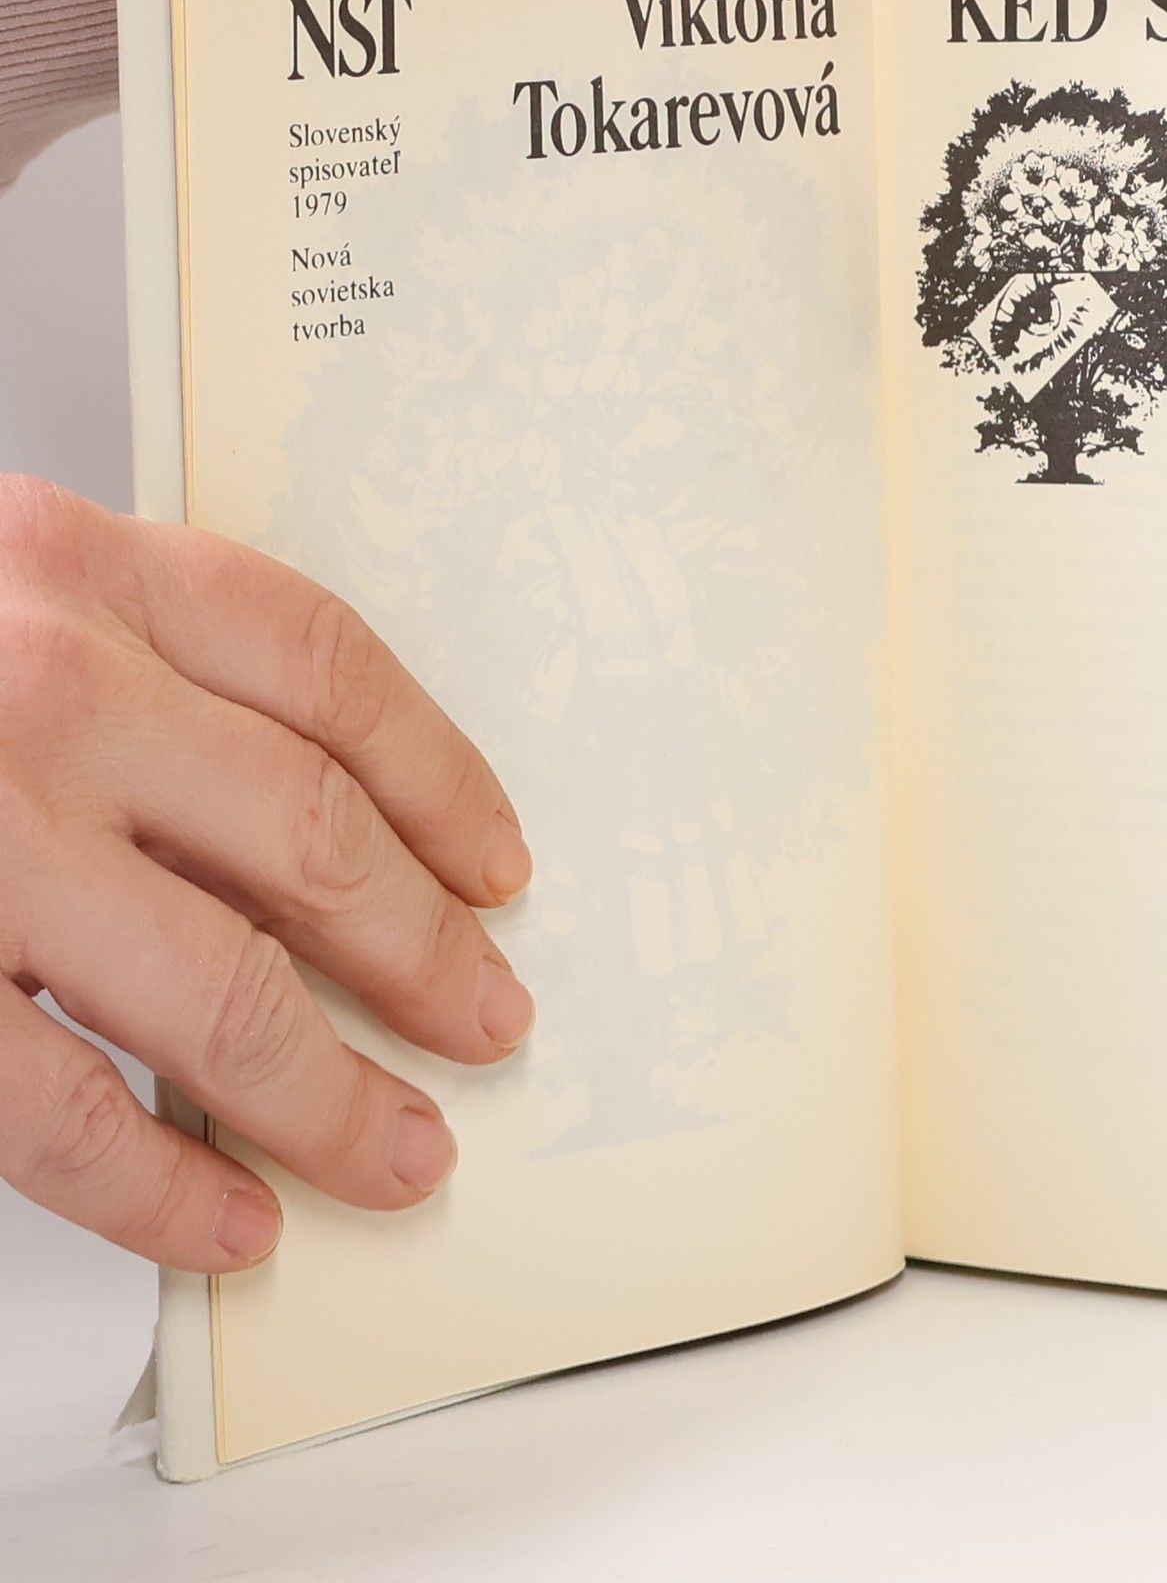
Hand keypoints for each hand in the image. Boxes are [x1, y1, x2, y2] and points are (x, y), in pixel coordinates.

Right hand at [0, 477, 534, 1270]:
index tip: (497, 862)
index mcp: (84, 569)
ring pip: (220, 994)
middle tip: (488, 1017)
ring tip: (404, 1150)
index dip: (443, 780)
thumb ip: (130, 659)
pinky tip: (229, 1220)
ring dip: (335, 1096)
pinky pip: (59, 1111)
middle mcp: (46, 690)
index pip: (334, 675)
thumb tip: (300, 817)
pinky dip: (160, 1186)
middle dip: (425, 955)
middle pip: (317, 842)